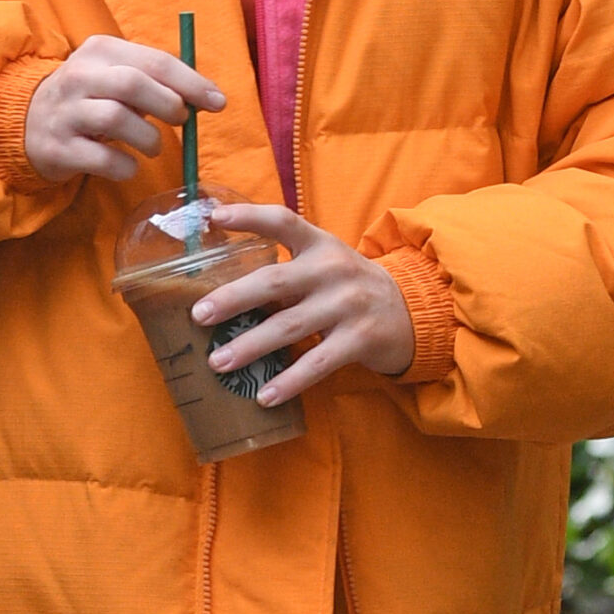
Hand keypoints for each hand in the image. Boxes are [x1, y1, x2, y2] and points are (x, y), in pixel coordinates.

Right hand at [23, 35, 224, 183]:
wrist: (29, 122)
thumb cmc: (90, 97)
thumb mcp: (115, 74)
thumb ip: (156, 80)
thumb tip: (207, 96)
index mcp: (100, 51)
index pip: (154, 61)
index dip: (191, 83)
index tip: (217, 102)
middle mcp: (78, 76)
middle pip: (134, 85)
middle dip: (169, 105)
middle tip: (181, 121)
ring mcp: (65, 112)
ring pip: (117, 120)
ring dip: (149, 139)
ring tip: (153, 146)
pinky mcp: (58, 148)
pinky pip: (103, 160)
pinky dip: (127, 167)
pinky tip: (128, 165)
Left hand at [191, 203, 416, 402]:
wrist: (414, 311)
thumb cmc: (348, 287)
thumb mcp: (324, 263)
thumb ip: (285, 267)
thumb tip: (222, 288)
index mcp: (319, 244)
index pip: (282, 221)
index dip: (248, 216)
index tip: (214, 218)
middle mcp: (332, 270)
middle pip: (274, 281)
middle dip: (233, 298)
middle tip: (199, 315)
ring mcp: (348, 304)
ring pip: (289, 326)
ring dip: (250, 346)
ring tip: (218, 363)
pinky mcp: (360, 339)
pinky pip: (318, 363)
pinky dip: (289, 381)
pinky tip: (264, 396)